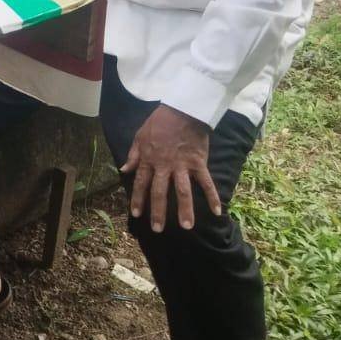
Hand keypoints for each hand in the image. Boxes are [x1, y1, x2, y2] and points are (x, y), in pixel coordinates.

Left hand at [122, 104, 220, 232]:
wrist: (182, 110)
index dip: (138, 199)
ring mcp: (182, 165)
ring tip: (187, 227)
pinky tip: (217, 211)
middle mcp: (164, 166)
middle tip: (158, 229)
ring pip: (182, 192)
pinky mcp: (198, 163)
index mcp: (149, 160)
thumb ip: (133, 155)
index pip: (141, 183)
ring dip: (185, 210)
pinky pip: (206, 182)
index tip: (136, 215)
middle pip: (159, 192)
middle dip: (158, 212)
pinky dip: (212, 196)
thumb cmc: (159, 122)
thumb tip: (123, 170)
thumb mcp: (139, 136)